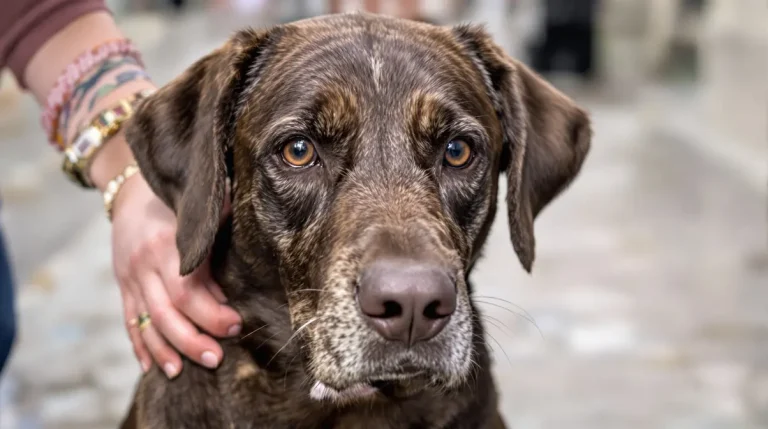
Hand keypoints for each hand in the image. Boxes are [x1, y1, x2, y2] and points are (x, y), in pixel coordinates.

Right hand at [110, 173, 241, 377]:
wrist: (131, 190)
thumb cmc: (178, 202)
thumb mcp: (199, 215)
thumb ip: (215, 244)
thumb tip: (232, 289)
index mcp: (167, 245)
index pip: (187, 291)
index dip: (212, 314)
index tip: (236, 325)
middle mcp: (144, 265)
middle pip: (166, 313)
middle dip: (192, 340)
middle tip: (216, 359)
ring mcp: (129, 277)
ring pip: (145, 322)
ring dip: (164, 350)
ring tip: (181, 372)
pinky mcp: (122, 285)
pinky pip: (129, 320)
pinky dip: (140, 344)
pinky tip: (151, 366)